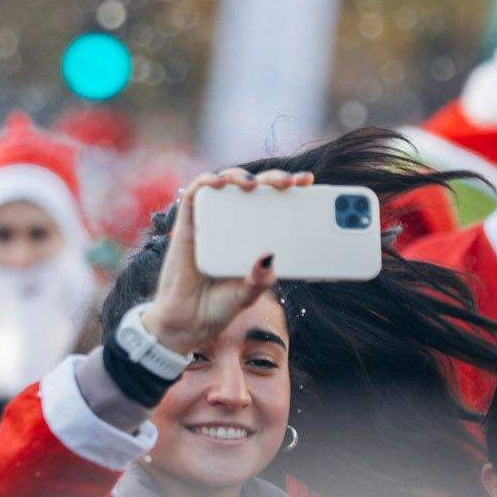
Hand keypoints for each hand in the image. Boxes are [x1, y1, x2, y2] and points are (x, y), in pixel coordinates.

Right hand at [140, 168, 311, 355]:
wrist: (188, 321)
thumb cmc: (220, 305)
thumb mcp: (249, 293)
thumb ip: (260, 279)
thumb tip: (269, 258)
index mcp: (255, 234)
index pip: (275, 202)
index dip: (291, 187)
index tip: (308, 181)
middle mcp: (235, 222)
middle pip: (255, 188)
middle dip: (274, 178)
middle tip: (288, 183)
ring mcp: (212, 219)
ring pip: (227, 183)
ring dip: (240, 175)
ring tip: (253, 184)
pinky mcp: (188, 222)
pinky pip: (195, 193)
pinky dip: (207, 181)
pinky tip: (219, 182)